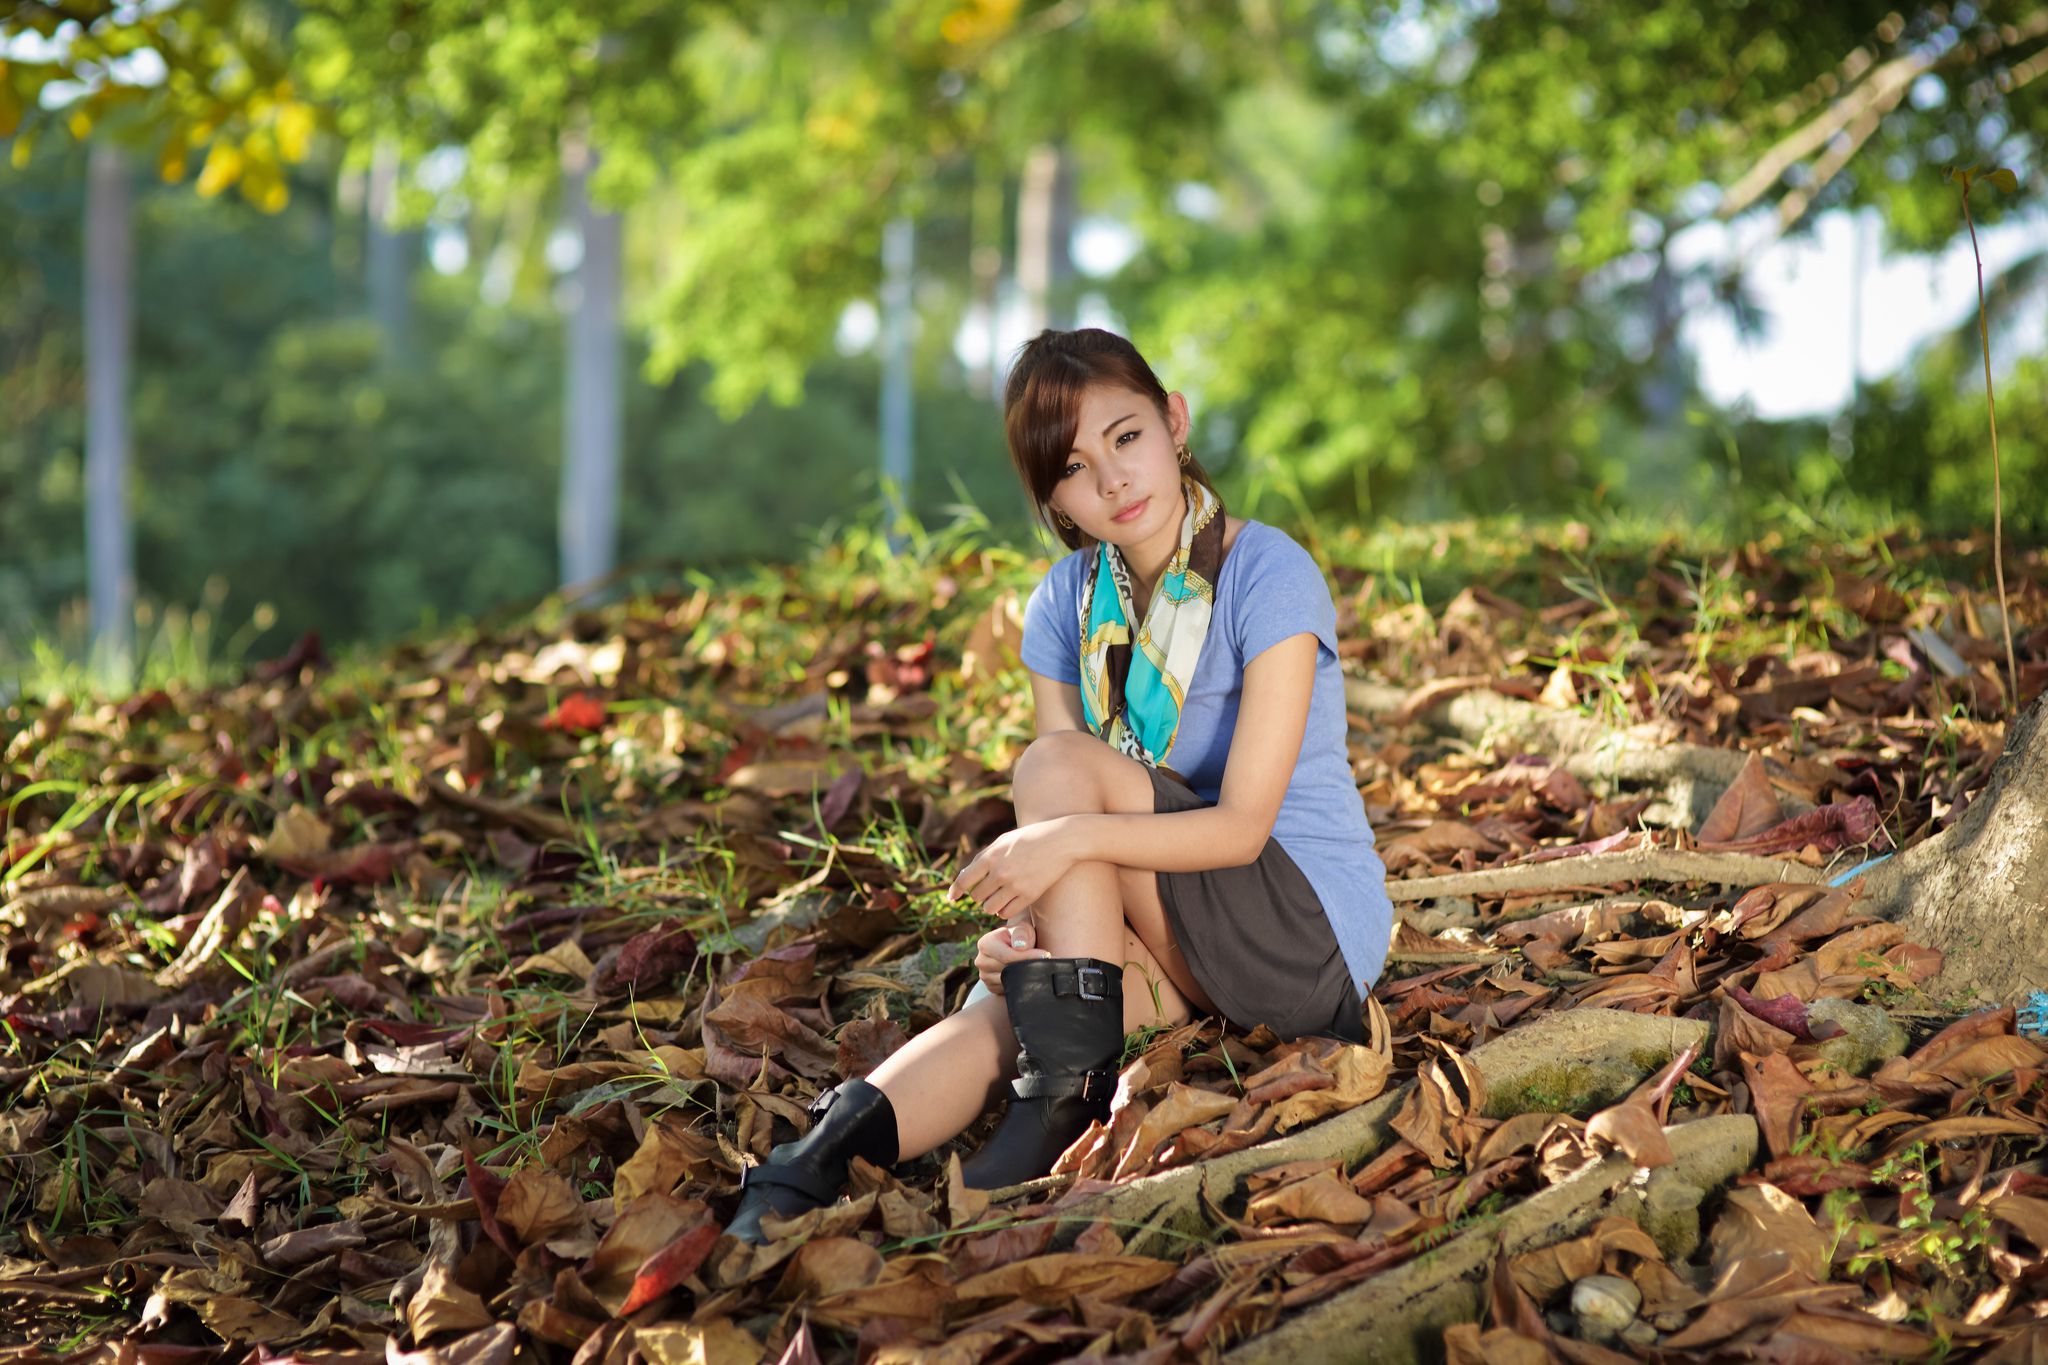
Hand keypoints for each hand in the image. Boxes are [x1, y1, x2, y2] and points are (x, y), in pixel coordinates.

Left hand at [947, 820, 1078, 922]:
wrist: (1062, 841)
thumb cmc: (1030, 838)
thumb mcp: (1003, 840)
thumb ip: (984, 856)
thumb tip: (965, 875)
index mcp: (991, 856)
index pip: (964, 880)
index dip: (955, 891)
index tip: (952, 898)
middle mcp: (1000, 873)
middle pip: (977, 896)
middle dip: (979, 894)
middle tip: (988, 889)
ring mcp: (1015, 886)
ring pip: (989, 908)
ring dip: (990, 904)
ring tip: (998, 897)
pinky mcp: (1029, 896)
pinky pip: (1006, 913)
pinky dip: (1003, 910)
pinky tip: (1008, 902)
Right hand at [973, 918, 1048, 994]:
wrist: (1017, 945)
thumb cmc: (1022, 934)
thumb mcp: (1023, 928)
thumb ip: (1022, 933)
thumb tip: (1020, 946)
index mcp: (985, 943)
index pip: (1007, 956)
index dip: (1028, 957)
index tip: (1046, 955)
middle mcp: (981, 961)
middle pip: (1008, 970)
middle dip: (1028, 966)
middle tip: (1045, 962)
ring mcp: (984, 976)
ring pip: (1009, 982)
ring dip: (1025, 976)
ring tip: (1036, 966)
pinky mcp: (991, 987)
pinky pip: (1008, 990)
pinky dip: (1019, 984)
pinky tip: (1025, 974)